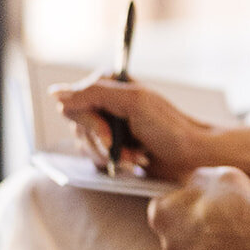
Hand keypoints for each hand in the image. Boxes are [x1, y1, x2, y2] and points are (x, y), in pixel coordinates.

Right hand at [51, 76, 215, 180]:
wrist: (192, 154)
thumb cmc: (170, 126)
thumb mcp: (133, 103)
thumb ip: (94, 93)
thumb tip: (57, 94)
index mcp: (109, 85)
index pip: (73, 103)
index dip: (90, 123)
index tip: (110, 135)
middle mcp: (106, 103)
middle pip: (77, 127)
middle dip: (102, 143)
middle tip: (126, 148)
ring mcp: (109, 126)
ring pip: (85, 146)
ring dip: (111, 155)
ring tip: (135, 156)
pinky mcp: (114, 147)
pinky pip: (96, 158)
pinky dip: (114, 163)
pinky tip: (134, 160)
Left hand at [147, 167, 249, 249]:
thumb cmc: (234, 201)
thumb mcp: (211, 175)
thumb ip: (193, 181)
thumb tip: (191, 185)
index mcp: (161, 214)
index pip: (160, 204)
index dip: (178, 199)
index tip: (192, 197)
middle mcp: (166, 241)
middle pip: (172, 227)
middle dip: (186, 220)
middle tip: (210, 210)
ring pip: (187, 244)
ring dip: (199, 237)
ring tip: (223, 226)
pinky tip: (228, 241)